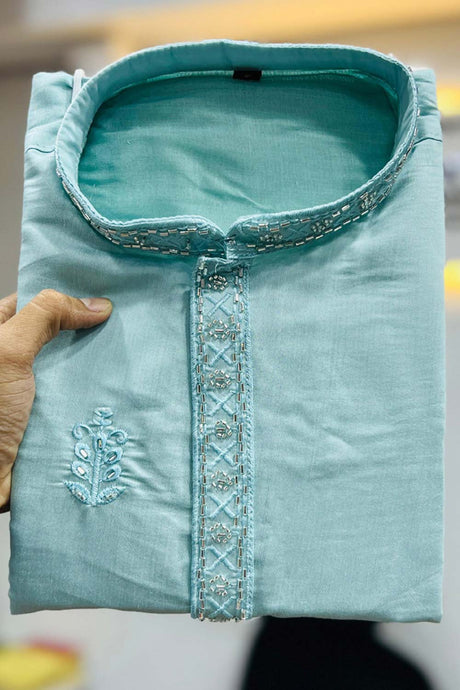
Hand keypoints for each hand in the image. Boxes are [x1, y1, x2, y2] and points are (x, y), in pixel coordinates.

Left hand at [0, 289, 112, 512]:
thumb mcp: (7, 351)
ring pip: (73, 372)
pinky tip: (124, 391)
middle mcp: (16, 364)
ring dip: (98, 369)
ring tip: (136, 354)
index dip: (68, 296)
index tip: (106, 292)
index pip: (36, 304)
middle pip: (60, 337)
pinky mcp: (49, 424)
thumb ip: (45, 317)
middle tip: (130, 323)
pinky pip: (78, 404)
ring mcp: (34, 395)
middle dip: (91, 333)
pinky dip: (97, 400)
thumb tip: (95, 304)